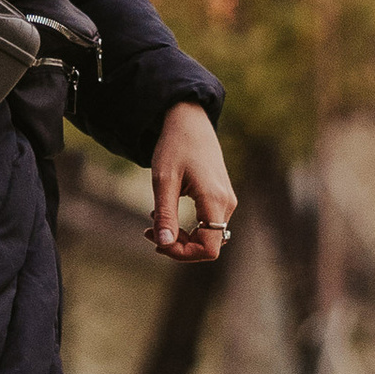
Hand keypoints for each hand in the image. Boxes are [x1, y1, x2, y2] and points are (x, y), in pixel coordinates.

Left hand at [148, 103, 235, 262]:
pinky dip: (186, 226)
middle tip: (148, 232)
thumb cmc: (175, 146)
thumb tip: (164, 245)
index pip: (209, 248)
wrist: (189, 120)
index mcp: (215, 200)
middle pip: (208, 245)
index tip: (157, 242)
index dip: (183, 253)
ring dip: (180, 236)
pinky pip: (207, 224)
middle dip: (177, 245)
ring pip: (207, 236)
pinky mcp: (220, 197)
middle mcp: (226, 203)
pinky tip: (164, 212)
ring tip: (153, 220)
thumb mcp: (163, 181)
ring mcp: (226, 200)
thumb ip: (165, 214)